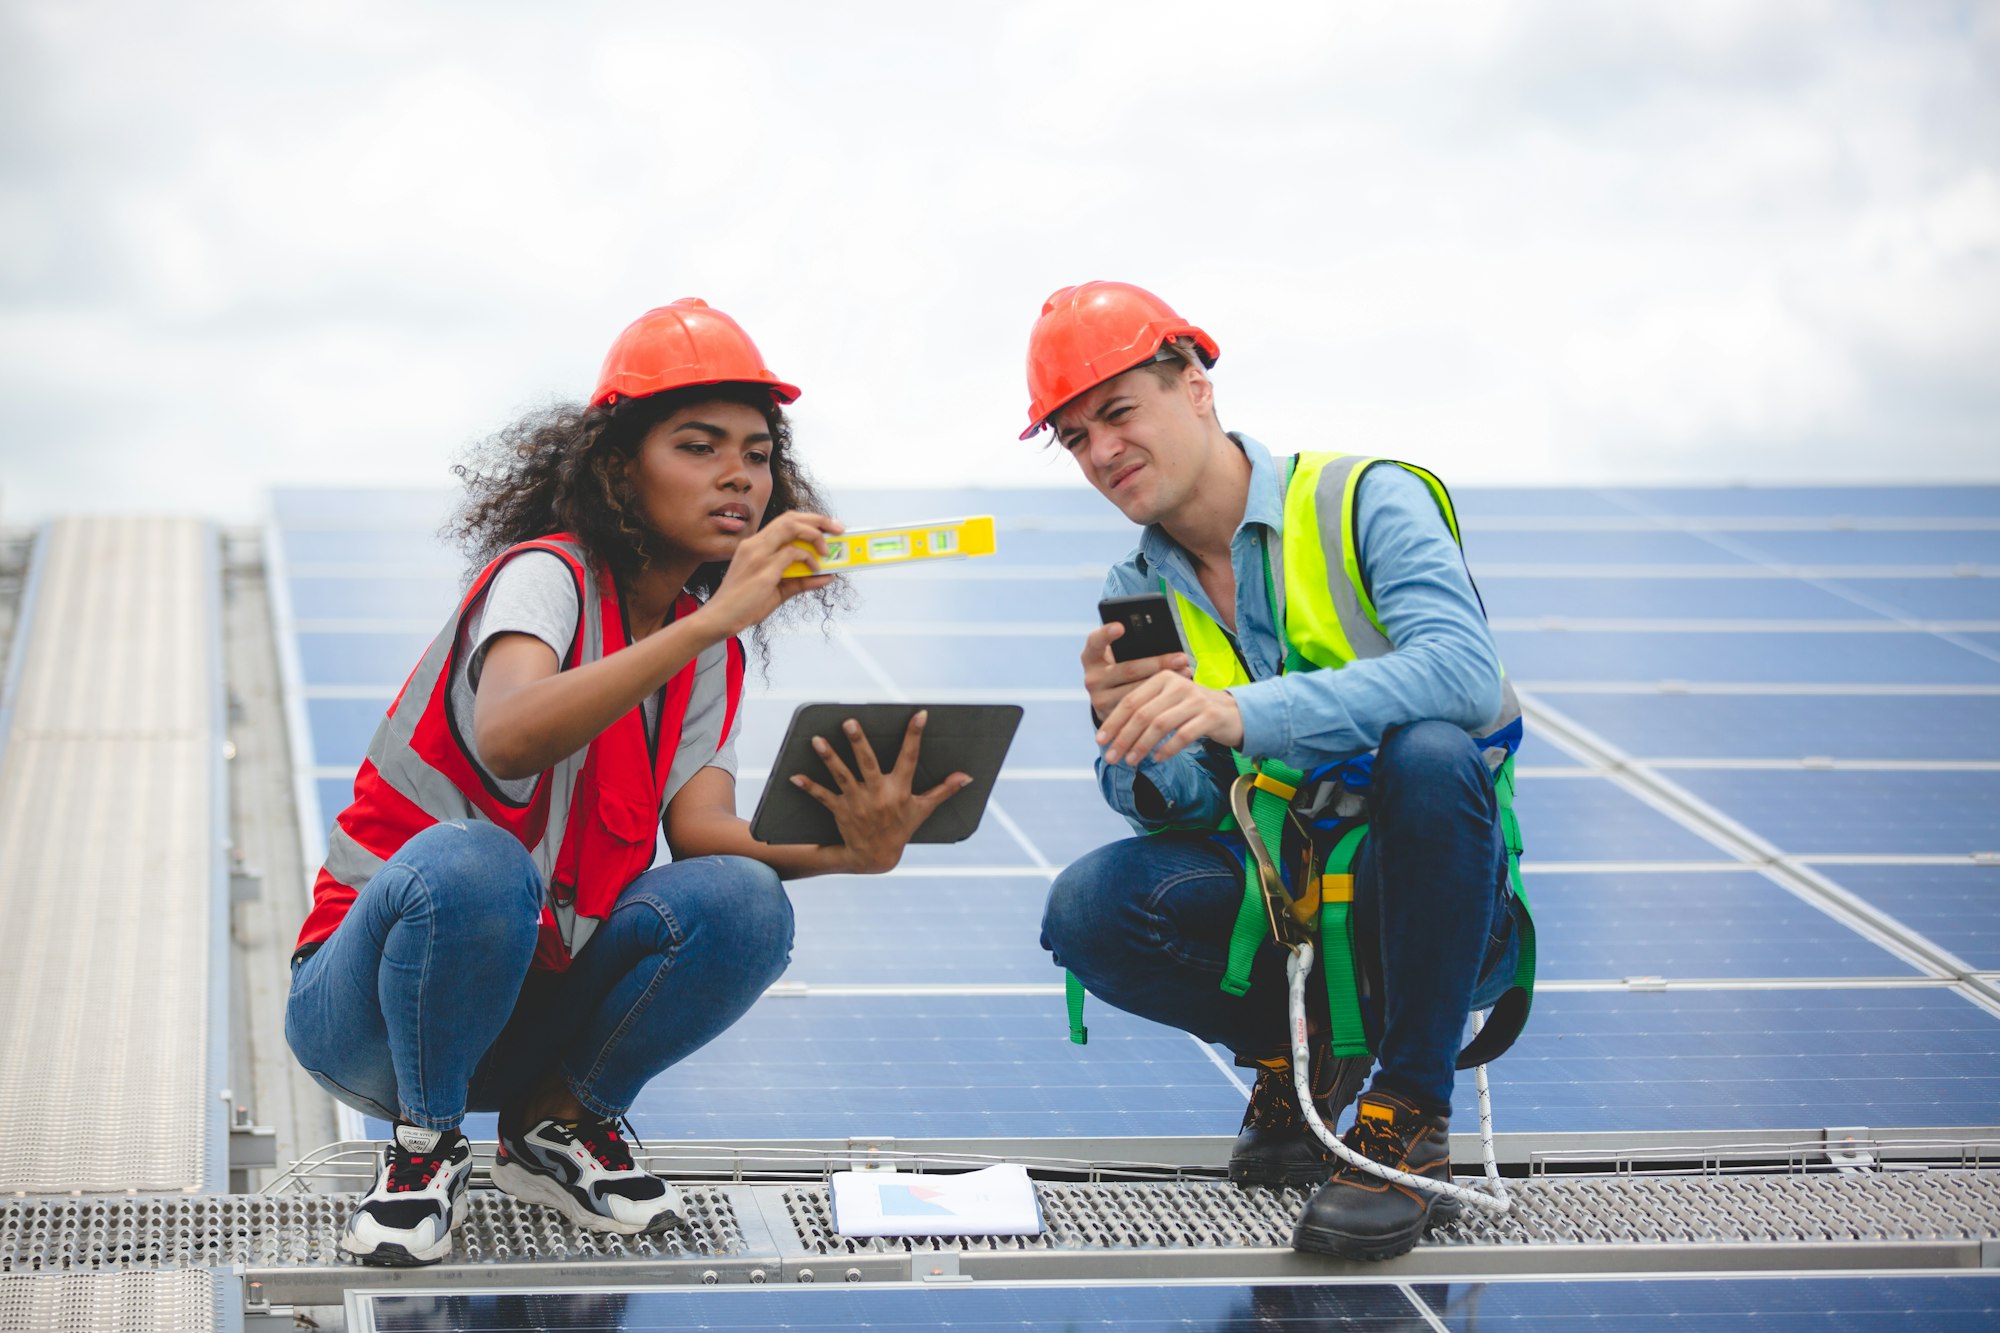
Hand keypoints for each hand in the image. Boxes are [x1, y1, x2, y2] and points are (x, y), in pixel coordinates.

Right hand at [698, 511, 842, 637]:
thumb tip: (827, 576)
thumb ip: (802, 581)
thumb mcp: (778, 590)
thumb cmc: (744, 604)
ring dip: (815, 535)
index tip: (828, 527)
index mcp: (754, 545)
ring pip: (791, 527)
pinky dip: (809, 559)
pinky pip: (793, 554)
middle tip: (838, 529)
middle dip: (818, 520)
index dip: (809, 520)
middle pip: (790, 518)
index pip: (785, 521)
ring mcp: (758, 555)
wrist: (720, 618)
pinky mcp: (764, 570)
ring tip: (828, 550)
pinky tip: (815, 569)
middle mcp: (755, 544)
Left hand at [789, 711, 971, 873]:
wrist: (876, 858)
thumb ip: (944, 790)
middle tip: (850, 722)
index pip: (910, 758)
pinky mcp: (841, 811)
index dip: (915, 736)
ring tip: (817, 740)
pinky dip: (809, 787)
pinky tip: (795, 776)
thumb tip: (967, 777)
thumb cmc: (901, 828)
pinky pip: (823, 797)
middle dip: (859, 743)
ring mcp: (858, 803)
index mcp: (900, 790)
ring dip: (829, 759)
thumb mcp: (924, 809)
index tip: (919, 714)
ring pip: (842, 776)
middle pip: (868, 764)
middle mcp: (879, 794)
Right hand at [1081, 622, 1191, 720]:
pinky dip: (1159, 699)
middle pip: (1128, 669)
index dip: (1107, 634)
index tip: (1121, 626)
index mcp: (1091, 656)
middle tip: (1182, 658)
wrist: (1111, 698)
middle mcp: (1091, 678)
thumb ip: (1133, 648)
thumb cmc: (1123, 667)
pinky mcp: (1111, 717)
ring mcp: (1099, 700)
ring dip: (1164, 683)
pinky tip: (1177, 692)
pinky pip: (1139, 708)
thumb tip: (1164, 643)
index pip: (1095, 641)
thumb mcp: (1121, 656)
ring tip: (1186, 673)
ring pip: (1136, 691)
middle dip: (1158, 663)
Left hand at [1096, 671, 1242, 766]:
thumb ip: (1145, 712)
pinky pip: (1182, 735)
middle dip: (1124, 738)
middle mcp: (1177, 685)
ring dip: (1142, 746)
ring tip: (1131, 761)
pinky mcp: (1209, 716)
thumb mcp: (1167, 703)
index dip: (1113, 722)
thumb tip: (1112, 737)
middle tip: (1112, 757)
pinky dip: (1167, 749)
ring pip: (1160, 725)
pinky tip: (1157, 759)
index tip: (1100, 741)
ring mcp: (1195, 700)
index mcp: (1162, 678)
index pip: (1131, 701)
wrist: (1234, 712)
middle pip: (1143, 714)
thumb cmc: (1192, 711)